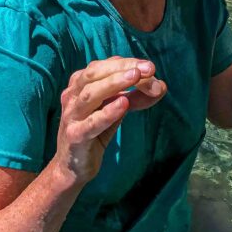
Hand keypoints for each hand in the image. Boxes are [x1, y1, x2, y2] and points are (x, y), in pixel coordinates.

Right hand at [53, 57, 165, 185]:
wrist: (73, 167)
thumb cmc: (95, 133)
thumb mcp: (115, 111)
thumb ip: (135, 98)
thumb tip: (160, 86)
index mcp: (79, 85)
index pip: (103, 67)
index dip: (127, 64)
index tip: (150, 67)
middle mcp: (72, 96)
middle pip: (94, 74)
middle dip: (122, 69)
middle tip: (148, 69)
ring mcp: (71, 116)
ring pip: (90, 94)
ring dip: (114, 83)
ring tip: (136, 77)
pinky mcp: (75, 136)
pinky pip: (91, 122)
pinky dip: (108, 112)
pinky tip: (124, 104)